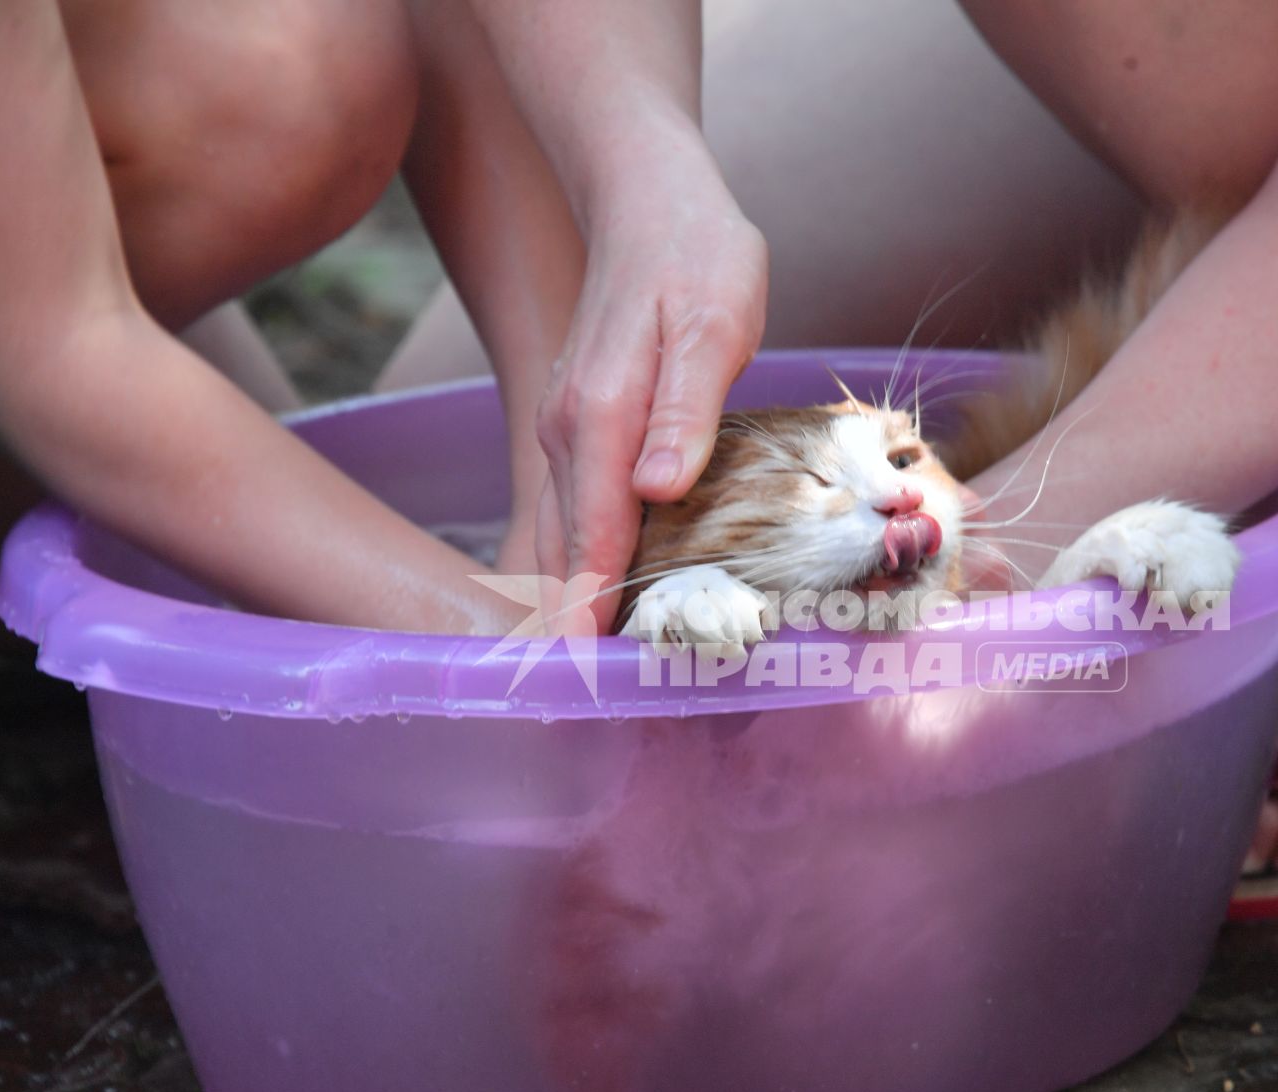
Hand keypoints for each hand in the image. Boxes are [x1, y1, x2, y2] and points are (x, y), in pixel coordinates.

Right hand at [533, 146, 766, 634]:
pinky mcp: (580, 424)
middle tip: (587, 710)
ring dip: (572, 603)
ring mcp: (567, 428)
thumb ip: (686, 409)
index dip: (592, 612)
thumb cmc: (697, 254)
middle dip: (571, 629)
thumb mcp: (712, 322)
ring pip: (565, 534)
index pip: (596, 538)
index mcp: (602, 417)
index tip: (588, 681)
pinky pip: (576, 511)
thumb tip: (658, 488)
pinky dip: (581, 562)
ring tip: (586, 680)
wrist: (649, 194)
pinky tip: (598, 600)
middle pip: (567, 550)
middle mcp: (569, 431)